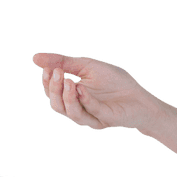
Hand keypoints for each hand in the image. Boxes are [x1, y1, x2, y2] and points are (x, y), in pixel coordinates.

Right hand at [32, 52, 160, 131]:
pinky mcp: (107, 119)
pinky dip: (86, 100)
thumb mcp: (88, 66)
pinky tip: (81, 88)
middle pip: (58, 106)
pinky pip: (93, 112)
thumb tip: (35, 58)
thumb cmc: (115, 81)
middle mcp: (80, 111)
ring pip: (72, 113)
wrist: (141, 96)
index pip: (53, 93)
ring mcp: (93, 117)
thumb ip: (64, 62)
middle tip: (57, 72)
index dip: (48, 82)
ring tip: (68, 80)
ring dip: (67, 97)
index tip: (48, 68)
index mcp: (72, 99)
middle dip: (54, 89)